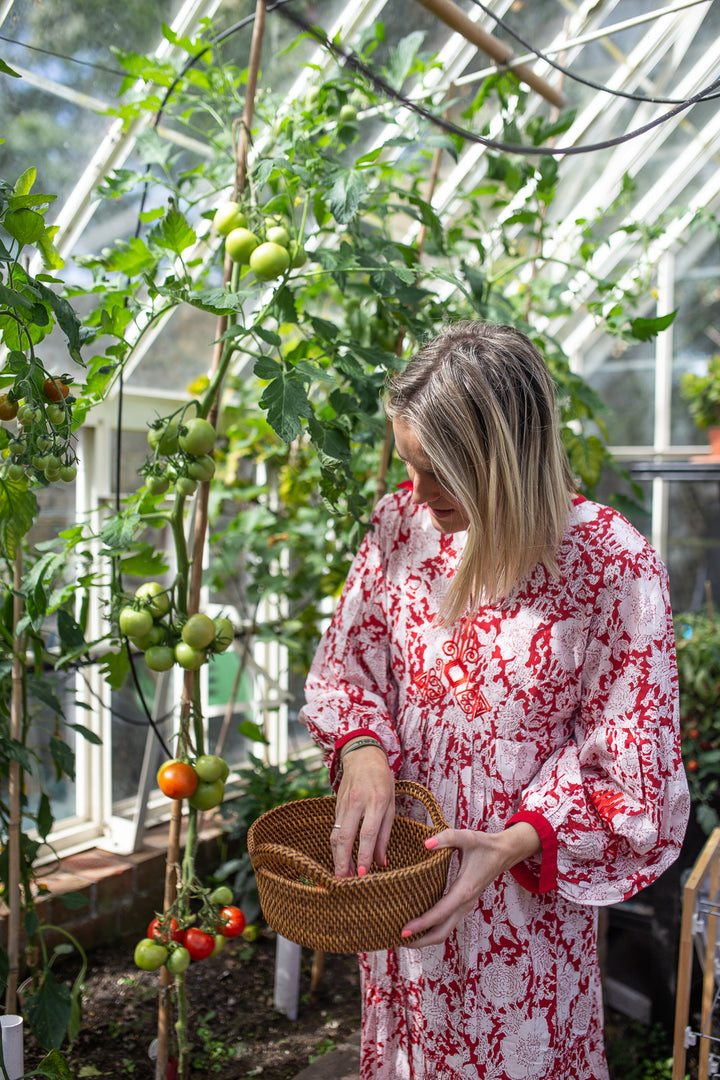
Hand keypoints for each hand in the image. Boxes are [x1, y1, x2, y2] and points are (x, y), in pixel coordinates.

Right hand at [331, 745, 394, 877]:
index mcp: (376, 801)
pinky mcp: (335, 805)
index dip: (365, 856)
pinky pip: (334, 829)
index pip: (368, 834)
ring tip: (341, 877)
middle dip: (343, 863)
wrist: (362, 756)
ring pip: (335, 835)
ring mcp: (343, 804)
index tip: (364, 876)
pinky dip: (336, 847)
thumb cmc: (382, 780)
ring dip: (337, 858)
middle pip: (345, 837)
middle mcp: (357, 802)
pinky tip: (340, 859)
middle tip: (343, 883)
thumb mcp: (391, 803)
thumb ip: (386, 833)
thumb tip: (382, 862)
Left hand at [401, 822, 541, 945]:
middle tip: (397, 939)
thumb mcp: (466, 837)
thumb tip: (426, 843)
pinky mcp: (463, 904)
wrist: (504, 853)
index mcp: (464, 890)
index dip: (421, 923)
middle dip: (420, 940)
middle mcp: (464, 904)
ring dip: (425, 937)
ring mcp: (464, 906)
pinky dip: (432, 927)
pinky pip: (446, 922)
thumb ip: (446, 838)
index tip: (403, 930)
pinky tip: (418, 922)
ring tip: (404, 936)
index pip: (439, 913)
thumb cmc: (484, 845)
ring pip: (444, 930)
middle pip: (441, 933)